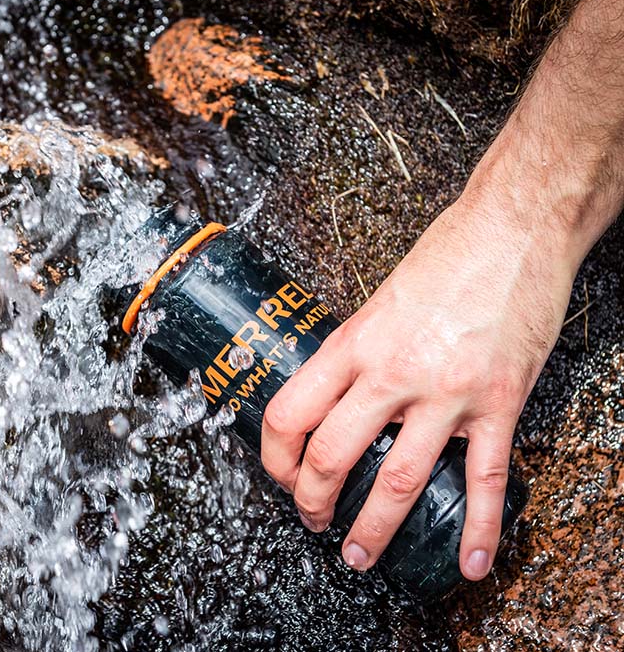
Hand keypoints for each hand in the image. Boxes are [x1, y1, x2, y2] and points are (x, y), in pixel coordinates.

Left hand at [260, 194, 575, 579]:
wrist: (514, 228)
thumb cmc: (447, 255)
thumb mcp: (379, 300)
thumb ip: (357, 352)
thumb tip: (336, 397)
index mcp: (354, 343)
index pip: (291, 412)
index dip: (275, 458)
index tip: (280, 476)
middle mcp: (392, 371)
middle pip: (333, 454)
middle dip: (313, 501)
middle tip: (312, 521)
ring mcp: (446, 391)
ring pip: (400, 479)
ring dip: (373, 528)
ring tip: (359, 556)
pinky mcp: (499, 401)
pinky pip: (485, 478)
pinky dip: (479, 528)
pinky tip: (471, 562)